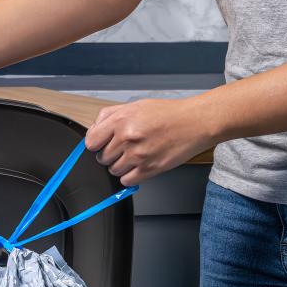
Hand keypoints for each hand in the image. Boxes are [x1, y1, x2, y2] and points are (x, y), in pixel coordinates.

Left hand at [84, 97, 216, 185]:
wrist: (195, 123)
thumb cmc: (168, 114)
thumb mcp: (135, 106)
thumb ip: (110, 115)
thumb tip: (94, 130)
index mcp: (121, 120)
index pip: (91, 142)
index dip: (96, 144)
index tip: (101, 144)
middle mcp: (128, 138)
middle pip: (102, 158)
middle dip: (111, 154)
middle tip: (124, 148)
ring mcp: (138, 155)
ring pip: (113, 171)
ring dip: (121, 166)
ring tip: (134, 155)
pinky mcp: (149, 169)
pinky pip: (126, 181)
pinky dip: (130, 176)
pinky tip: (139, 166)